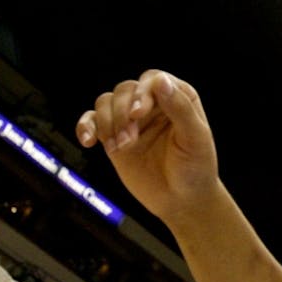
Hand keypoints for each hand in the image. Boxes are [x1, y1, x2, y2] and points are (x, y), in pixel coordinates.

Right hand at [76, 71, 218, 227]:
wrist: (182, 201)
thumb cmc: (196, 168)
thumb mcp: (195, 138)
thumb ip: (180, 108)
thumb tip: (160, 80)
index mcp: (177, 97)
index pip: (152, 80)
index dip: (142, 93)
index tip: (138, 113)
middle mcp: (152, 103)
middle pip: (125, 90)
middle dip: (122, 113)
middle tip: (129, 141)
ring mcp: (131, 120)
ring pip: (106, 102)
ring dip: (107, 123)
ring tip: (119, 148)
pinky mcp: (114, 136)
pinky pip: (92, 121)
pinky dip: (85, 126)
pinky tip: (88, 141)